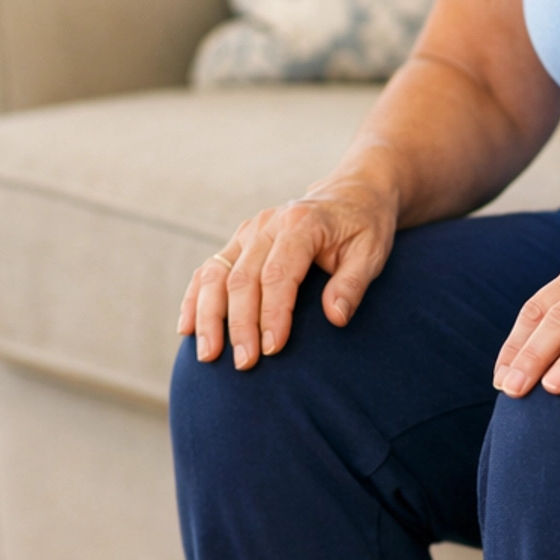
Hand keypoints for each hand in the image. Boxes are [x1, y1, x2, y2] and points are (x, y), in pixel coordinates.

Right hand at [179, 179, 397, 370]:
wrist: (351, 195)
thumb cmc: (364, 228)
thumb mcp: (372, 252)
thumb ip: (353, 283)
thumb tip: (336, 317)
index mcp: (301, 224)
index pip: (279, 274)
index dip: (272, 313)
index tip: (272, 348)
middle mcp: (268, 225)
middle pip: (242, 278)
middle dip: (239, 324)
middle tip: (244, 364)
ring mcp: (249, 232)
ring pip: (216, 274)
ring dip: (207, 316)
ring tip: (208, 355)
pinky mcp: (239, 241)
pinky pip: (209, 269)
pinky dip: (195, 299)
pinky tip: (187, 328)